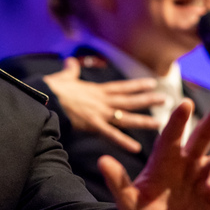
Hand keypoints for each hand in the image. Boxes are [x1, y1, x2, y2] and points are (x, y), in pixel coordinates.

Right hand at [42, 57, 164, 152]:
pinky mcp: (91, 124)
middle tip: (166, 100)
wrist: (43, 97)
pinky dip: (123, 142)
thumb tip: (70, 62)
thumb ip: (70, 71)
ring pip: (125, 116)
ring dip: (142, 120)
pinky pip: (110, 135)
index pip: (121, 87)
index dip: (137, 86)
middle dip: (147, 100)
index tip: (152, 83)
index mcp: (96, 90)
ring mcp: (98, 112)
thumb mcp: (63, 77)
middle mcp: (101, 100)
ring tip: (159, 122)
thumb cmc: (50, 89)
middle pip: (129, 100)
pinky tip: (136, 148)